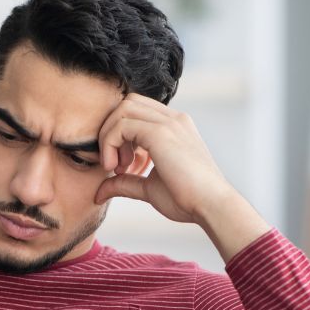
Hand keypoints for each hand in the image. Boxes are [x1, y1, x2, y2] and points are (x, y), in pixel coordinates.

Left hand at [93, 93, 235, 224]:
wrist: (211, 206)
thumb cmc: (187, 199)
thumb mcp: (149, 188)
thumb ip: (125, 183)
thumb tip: (98, 191)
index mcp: (175, 126)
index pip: (137, 111)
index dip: (120, 134)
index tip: (121, 165)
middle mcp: (173, 119)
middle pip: (127, 104)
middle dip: (111, 130)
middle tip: (115, 164)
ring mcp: (169, 122)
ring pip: (122, 109)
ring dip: (109, 136)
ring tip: (116, 168)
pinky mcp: (161, 133)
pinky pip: (122, 125)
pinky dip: (110, 144)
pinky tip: (117, 169)